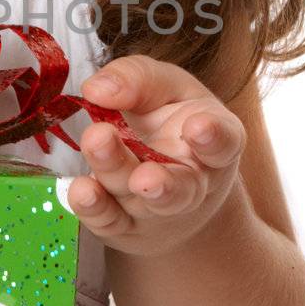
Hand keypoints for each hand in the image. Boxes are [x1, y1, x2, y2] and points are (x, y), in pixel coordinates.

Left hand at [69, 54, 245, 258]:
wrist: (159, 179)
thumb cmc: (167, 124)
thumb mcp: (165, 89)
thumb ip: (140, 79)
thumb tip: (98, 88)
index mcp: (212, 146)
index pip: (223, 143)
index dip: (214, 137)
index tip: (199, 126)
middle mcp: (190, 184)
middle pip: (179, 188)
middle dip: (161, 184)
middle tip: (143, 176)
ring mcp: (156, 210)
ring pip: (139, 201)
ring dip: (117, 176)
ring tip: (99, 146)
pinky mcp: (123, 225)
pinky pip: (108, 220)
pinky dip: (93, 207)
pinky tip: (80, 190)